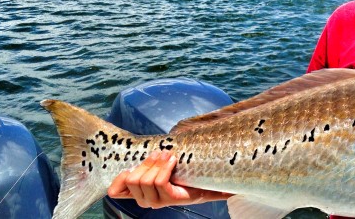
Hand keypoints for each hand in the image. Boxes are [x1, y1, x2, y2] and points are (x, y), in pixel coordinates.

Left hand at [107, 150, 231, 207]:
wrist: (182, 189)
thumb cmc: (196, 185)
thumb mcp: (209, 186)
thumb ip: (222, 190)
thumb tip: (237, 191)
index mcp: (171, 199)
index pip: (159, 183)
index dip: (163, 167)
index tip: (173, 156)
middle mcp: (154, 202)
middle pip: (144, 179)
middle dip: (154, 162)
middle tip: (165, 152)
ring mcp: (141, 198)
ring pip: (132, 179)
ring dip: (143, 164)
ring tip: (155, 156)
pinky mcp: (131, 194)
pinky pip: (116, 191)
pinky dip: (120, 179)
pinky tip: (130, 170)